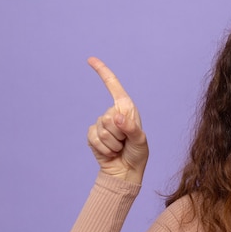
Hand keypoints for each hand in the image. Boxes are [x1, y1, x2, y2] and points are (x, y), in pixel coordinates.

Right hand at [87, 57, 148, 183]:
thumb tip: (115, 117)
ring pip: (101, 130)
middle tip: (125, 142)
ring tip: (119, 148)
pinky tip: (110, 152)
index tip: (90, 59)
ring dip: (112, 143)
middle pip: (107, 117)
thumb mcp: (140, 141)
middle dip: (118, 134)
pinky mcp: (92, 136)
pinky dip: (103, 148)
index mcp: (127, 109)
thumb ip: (131, 128)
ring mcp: (101, 124)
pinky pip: (93, 138)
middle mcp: (113, 113)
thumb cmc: (137, 154)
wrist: (125, 172)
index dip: (102, 72)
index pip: (113, 87)